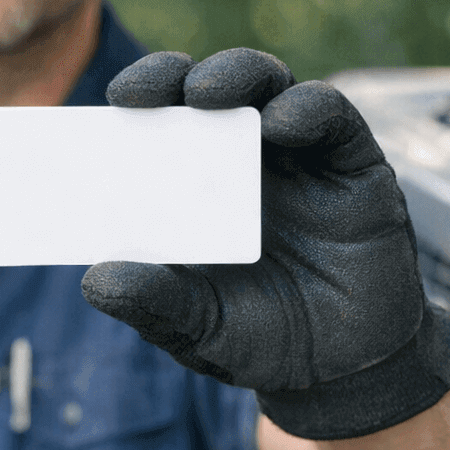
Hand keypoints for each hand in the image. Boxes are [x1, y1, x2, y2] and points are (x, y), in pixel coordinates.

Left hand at [80, 48, 449, 439]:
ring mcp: (302, 157)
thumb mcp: (197, 328)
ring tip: (205, 94)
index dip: (137, 99)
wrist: (343, 374)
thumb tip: (94, 280)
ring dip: (236, 76)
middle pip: (210, 89)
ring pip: (269, 85)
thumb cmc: (260, 340)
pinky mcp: (355, 165)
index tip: (111, 102)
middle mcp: (248, 158)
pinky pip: (333, 116)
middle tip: (143, 92)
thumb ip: (154, 303)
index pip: (161, 121)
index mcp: (198, 184)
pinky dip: (307, 108)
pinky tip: (281, 124)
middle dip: (173, 77)